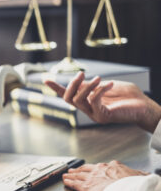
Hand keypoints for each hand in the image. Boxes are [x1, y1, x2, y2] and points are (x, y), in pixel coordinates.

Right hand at [45, 72, 160, 131]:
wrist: (144, 107)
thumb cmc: (128, 96)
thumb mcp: (106, 86)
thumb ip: (92, 85)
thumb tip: (78, 81)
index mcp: (87, 102)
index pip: (68, 95)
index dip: (56, 88)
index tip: (46, 79)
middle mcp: (88, 110)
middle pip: (69, 99)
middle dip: (72, 85)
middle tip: (81, 73)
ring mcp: (94, 114)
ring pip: (79, 101)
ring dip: (87, 87)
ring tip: (99, 78)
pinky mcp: (102, 116)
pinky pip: (94, 102)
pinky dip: (100, 90)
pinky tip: (109, 84)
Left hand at [63, 160, 147, 190]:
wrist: (128, 189)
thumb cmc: (134, 184)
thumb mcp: (138, 175)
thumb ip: (137, 174)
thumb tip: (143, 174)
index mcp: (111, 166)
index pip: (100, 166)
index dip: (94, 168)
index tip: (91, 168)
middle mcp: (99, 170)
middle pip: (85, 169)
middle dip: (78, 169)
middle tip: (73, 170)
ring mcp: (91, 178)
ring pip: (78, 176)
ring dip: (71, 175)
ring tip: (66, 175)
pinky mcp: (86, 187)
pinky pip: (74, 184)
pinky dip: (69, 183)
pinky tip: (65, 182)